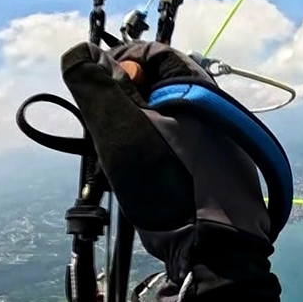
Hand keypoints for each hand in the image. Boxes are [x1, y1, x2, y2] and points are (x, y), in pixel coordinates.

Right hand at [60, 41, 280, 301]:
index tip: (98, 96)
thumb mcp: (120, 131)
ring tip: (122, 168)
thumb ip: (97, 87)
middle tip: (105, 137)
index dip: (117, 65)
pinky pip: (181, 151)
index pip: (151, 53)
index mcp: (197, 88)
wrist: (216, 250)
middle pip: (156, 89)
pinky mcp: (221, 172)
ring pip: (166, 123)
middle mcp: (216, 109)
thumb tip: (80, 51)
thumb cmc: (168, 185)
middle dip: (123, 108)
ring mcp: (223, 141)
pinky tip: (146, 186)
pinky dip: (157, 160)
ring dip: (137, 137)